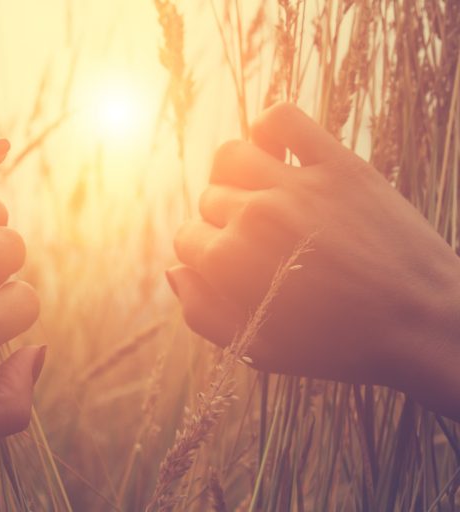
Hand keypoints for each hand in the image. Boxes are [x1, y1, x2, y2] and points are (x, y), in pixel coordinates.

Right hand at [168, 104, 459, 416]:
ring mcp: (296, 185)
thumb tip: (173, 270)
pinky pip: (284, 119)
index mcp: (228, 263)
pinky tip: (273, 150)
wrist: (423, 324)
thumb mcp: (258, 350)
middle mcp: (254, 216)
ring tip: (254, 193)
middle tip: (256, 243)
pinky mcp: (337, 164)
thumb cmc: (338, 344)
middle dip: (221, 222)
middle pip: (208, 200)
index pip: (186, 238)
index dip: (202, 253)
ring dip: (231, 175)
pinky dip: (268, 126)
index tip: (227, 264)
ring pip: (229, 156)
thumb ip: (202, 313)